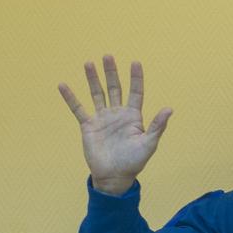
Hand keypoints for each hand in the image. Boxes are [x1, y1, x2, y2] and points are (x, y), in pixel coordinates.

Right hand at [59, 56, 172, 194]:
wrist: (114, 176)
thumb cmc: (134, 162)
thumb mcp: (149, 143)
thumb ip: (158, 126)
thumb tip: (169, 108)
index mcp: (134, 117)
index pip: (136, 92)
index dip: (136, 78)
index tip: (135, 62)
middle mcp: (118, 114)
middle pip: (114, 88)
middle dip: (111, 73)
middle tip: (107, 56)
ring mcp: (102, 119)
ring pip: (97, 94)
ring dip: (92, 79)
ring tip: (88, 63)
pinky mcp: (88, 126)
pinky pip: (78, 109)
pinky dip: (71, 98)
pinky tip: (63, 85)